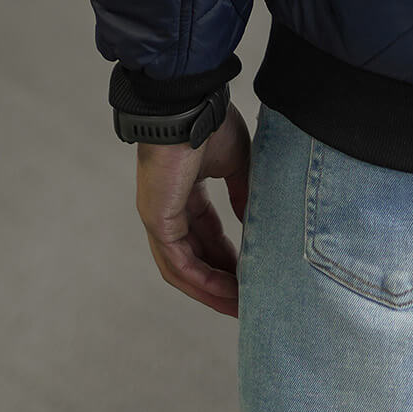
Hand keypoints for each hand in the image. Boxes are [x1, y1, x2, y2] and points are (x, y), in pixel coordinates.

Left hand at [134, 101, 250, 316]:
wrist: (189, 105)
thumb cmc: (210, 123)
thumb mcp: (236, 162)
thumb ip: (241, 194)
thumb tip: (254, 223)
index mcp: (184, 192)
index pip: (205, 234)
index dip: (227, 256)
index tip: (249, 274)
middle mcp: (167, 209)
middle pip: (193, 257)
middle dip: (220, 281)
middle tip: (247, 300)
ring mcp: (158, 218)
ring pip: (183, 268)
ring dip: (211, 290)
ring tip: (239, 306)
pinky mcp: (158, 221)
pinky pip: (178, 262)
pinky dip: (201, 281)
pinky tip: (224, 293)